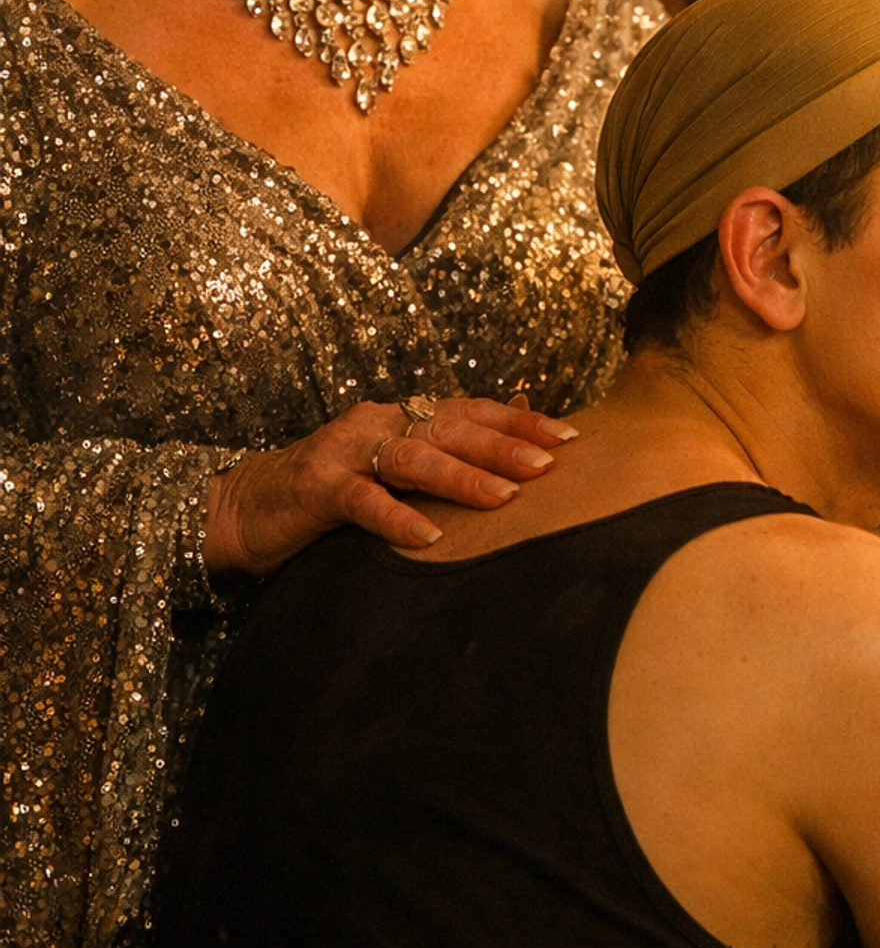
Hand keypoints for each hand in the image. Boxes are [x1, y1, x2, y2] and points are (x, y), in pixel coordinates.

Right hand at [203, 396, 574, 576]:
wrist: (242, 506)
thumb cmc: (328, 493)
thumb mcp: (388, 471)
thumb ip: (440, 460)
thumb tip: (512, 462)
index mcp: (400, 416)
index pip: (471, 411)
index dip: (518, 422)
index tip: (568, 438)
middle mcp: (377, 423)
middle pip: (451, 428)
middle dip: (504, 446)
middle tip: (550, 464)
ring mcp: (345, 452)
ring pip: (413, 457)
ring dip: (462, 477)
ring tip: (504, 498)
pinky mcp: (317, 488)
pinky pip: (362, 501)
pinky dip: (396, 517)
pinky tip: (427, 537)